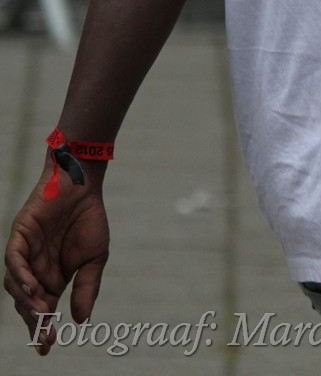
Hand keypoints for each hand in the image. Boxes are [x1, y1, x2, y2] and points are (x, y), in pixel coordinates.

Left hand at [4, 164, 109, 355]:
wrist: (83, 184)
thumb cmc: (89, 218)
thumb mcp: (95, 258)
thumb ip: (87, 288)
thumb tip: (80, 321)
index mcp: (52, 278)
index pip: (43, 310)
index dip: (42, 329)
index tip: (47, 348)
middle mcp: (35, 269)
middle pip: (27, 303)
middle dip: (34, 322)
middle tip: (45, 339)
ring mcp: (25, 253)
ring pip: (15, 286)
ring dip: (26, 302)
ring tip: (40, 314)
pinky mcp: (20, 235)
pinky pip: (13, 261)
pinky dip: (20, 276)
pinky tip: (31, 289)